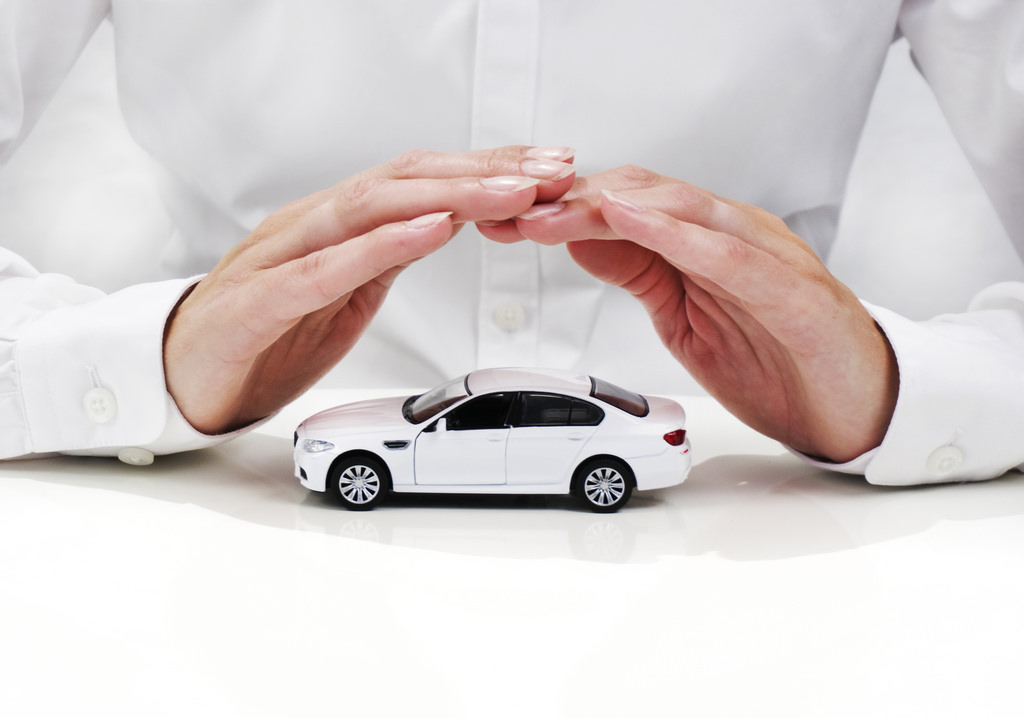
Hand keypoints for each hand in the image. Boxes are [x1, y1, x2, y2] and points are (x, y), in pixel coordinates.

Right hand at [164, 146, 575, 434]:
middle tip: (549, 169)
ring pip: (370, 208)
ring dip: (448, 196)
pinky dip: (383, 245)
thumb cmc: (263, 334)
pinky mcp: (258, 302)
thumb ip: (386, 254)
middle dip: (483, 171)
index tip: (547, 167)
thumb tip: (446, 221)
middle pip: (404, 180)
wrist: (180, 377)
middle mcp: (309, 226)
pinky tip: (432, 230)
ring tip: (510, 191)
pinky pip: (327, 268)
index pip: (418, 180)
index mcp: (333, 226)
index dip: (485, 169)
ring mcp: (280, 257)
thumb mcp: (343, 291)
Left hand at [483, 166, 897, 461]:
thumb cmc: (775, 360)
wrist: (855, 406)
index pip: (625, 206)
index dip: (562, 206)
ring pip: (680, 209)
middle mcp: (733, 237)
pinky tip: (633, 220)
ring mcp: (766, 257)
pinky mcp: (794, 292)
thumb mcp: (682, 315)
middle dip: (570, 200)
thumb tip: (582, 239)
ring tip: (551, 209)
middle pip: (643, 196)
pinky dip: (676, 233)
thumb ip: (639, 271)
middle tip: (511, 208)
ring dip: (608, 207)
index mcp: (704, 244)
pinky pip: (729, 254)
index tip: (505, 213)